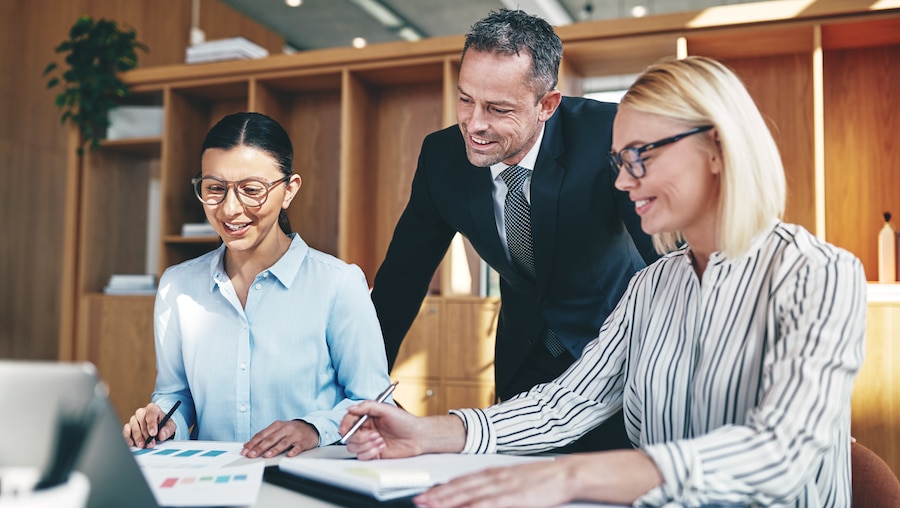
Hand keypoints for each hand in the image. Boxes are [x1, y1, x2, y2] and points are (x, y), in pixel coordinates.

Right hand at [123, 403, 175, 447]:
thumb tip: (162, 435)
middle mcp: (142, 412)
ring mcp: (134, 419)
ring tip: (143, 446)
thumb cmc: (164, 424)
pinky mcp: (128, 426)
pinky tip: (131, 444)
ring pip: (134, 428)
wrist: (158, 427)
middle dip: (146, 434)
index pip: (151, 413)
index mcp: (152, 408)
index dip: (152, 423)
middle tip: (150, 444)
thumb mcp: (170, 426)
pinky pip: (126, 431)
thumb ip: (168, 429)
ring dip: (138, 438)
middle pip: (142, 421)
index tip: (153, 433)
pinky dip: (128, 438)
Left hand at [242, 420, 318, 457]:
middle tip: (252, 455)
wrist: (311, 427)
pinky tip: (289, 455)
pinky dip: (293, 451)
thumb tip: (247, 445)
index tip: (245, 450)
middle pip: (271, 439)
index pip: (262, 434)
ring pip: (283, 443)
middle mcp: (285, 429)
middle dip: (260, 447)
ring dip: (274, 449)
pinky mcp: (303, 441)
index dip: (253, 443)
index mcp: (277, 425)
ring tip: (267, 456)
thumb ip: (263, 437)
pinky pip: (298, 447)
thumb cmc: (291, 431)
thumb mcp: (276, 431)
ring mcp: (295, 435)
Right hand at [339, 401, 463, 459]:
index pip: (348, 421)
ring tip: (380, 440)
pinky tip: (382, 447)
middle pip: (349, 436)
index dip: (344, 425)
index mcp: (367, 418)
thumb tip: (351, 408)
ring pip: (354, 447)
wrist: (418, 436)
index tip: (345, 430)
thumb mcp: (386, 409)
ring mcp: (369, 442)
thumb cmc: (405, 421)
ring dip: (366, 445)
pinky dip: (370, 452)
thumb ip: (367, 407)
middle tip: (374, 435)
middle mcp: (366, 430)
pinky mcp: (373, 454)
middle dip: (360, 437)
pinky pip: (362, 456)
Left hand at [413, 458, 574, 507]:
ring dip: (448, 500)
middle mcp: (495, 477)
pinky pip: (488, 504)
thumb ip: (496, 487)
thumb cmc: (543, 480)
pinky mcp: (514, 497)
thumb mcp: (515, 480)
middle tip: (419, 500)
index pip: (462, 480)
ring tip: (431, 505)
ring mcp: (503, 486)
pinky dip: (472, 507)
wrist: (566, 473)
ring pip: (469, 494)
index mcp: (495, 472)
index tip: (427, 494)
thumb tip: (479, 496)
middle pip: (460, 486)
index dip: (443, 487)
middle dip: (438, 495)